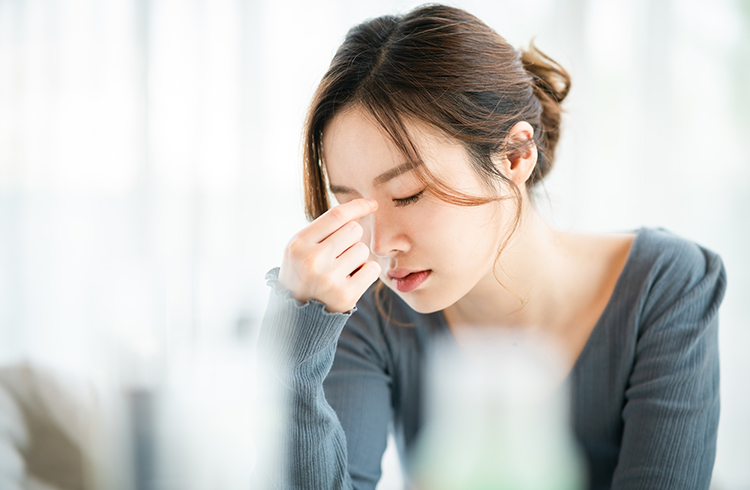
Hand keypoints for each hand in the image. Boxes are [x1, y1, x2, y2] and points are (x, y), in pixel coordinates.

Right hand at [278, 198, 381, 312]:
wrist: (296, 314)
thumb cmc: (303, 273)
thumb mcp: (301, 247)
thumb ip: (325, 228)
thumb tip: (359, 210)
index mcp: (299, 243)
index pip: (336, 215)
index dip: (358, 206)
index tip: (373, 204)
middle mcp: (313, 259)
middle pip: (354, 230)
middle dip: (352, 239)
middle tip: (339, 254)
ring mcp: (329, 278)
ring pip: (363, 249)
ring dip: (358, 256)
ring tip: (341, 269)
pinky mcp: (346, 295)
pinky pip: (371, 269)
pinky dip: (366, 272)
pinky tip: (351, 279)